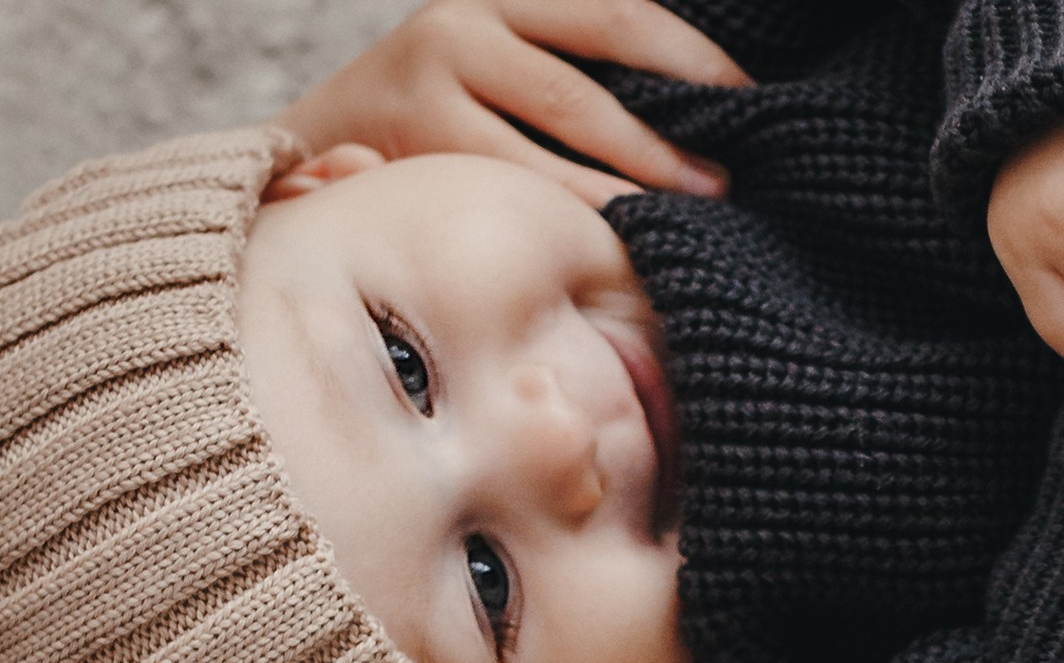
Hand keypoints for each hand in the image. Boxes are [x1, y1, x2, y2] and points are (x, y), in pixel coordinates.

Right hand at [275, 0, 751, 207]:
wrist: (314, 149)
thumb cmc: (438, 116)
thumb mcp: (501, 67)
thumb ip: (572, 76)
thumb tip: (692, 120)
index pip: (616, 13)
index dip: (692, 56)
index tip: (750, 100)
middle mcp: (463, 25)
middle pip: (592, 69)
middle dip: (666, 133)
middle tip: (726, 181)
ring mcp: (432, 80)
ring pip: (558, 127)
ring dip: (631, 179)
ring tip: (689, 213)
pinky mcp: (415, 143)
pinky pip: (515, 183)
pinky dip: (575, 212)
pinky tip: (619, 239)